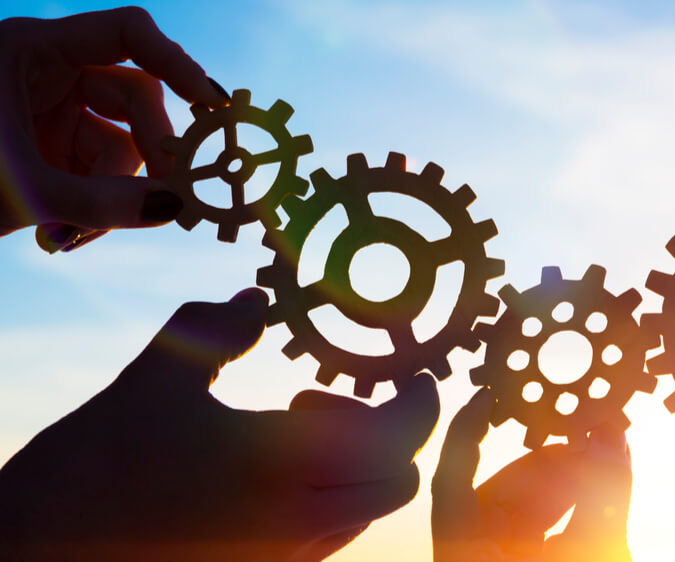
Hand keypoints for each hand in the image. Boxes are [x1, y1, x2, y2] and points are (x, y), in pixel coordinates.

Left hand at [0, 7, 229, 251]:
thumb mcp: (24, 190)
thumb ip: (102, 202)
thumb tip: (175, 208)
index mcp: (31, 50)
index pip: (127, 34)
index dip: (178, 64)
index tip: (213, 108)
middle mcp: (47, 71)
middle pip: (135, 97)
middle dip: (151, 153)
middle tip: (169, 200)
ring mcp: (49, 109)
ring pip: (120, 141)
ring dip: (115, 192)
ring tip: (78, 235)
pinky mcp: (49, 145)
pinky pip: (99, 168)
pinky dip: (95, 205)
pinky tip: (65, 236)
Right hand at [0, 288, 439, 560]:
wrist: (36, 552)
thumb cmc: (96, 460)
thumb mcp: (160, 373)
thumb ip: (217, 327)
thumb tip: (255, 300)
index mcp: (283, 466)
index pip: (399, 437)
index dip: (421, 401)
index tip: (415, 374)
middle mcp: (297, 521)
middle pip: (397, 481)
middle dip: (386, 434)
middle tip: (322, 401)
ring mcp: (281, 557)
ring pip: (364, 512)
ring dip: (355, 466)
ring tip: (284, 429)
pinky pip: (326, 535)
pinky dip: (328, 496)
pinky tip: (267, 470)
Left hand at [431, 390, 631, 561]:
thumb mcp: (586, 554)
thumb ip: (601, 500)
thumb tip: (610, 437)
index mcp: (464, 554)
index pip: (451, 481)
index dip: (466, 433)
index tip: (489, 396)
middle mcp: (473, 556)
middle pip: (497, 493)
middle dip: (547, 463)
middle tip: (586, 438)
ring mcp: (498, 560)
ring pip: (523, 510)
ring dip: (564, 484)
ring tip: (601, 461)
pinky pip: (536, 529)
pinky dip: (567, 509)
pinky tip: (599, 490)